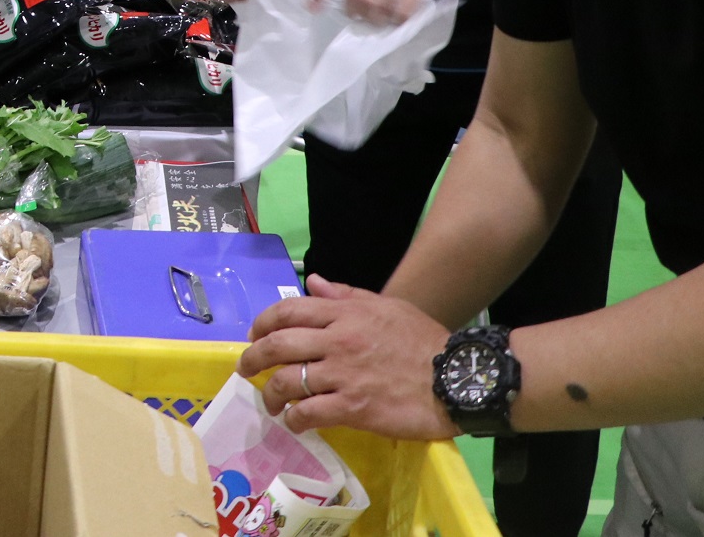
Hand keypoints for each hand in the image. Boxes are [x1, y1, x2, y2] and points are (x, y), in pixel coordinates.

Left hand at [237, 274, 458, 438]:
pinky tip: (295, 421)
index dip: (263, 323)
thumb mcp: (386, 307)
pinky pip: (308, 412)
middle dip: (253, 357)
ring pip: (287, 381)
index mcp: (345, 313)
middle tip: (246, 369)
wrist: (457, 379)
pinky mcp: (353, 408)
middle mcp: (337, 340)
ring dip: (270, 393)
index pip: (288, 311)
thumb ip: (346, 295)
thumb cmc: (423, 342)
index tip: (254, 336)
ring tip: (271, 402)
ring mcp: (343, 375)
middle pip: (278, 344)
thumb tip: (314, 282)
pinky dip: (294, 419)